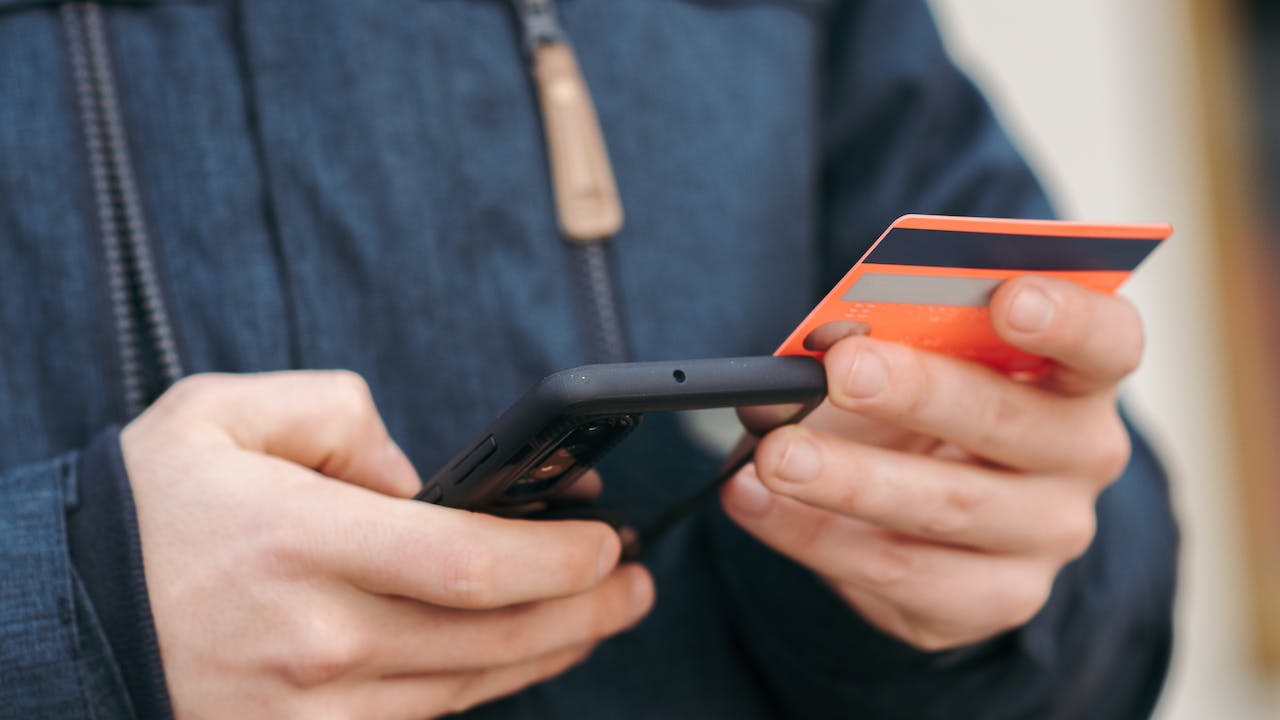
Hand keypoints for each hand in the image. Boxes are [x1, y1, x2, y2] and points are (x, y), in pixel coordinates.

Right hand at [123, 372, 652, 718]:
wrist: (62, 617)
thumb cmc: (149, 510)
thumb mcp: (222, 413)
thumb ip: (336, 415)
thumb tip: (415, 479)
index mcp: (300, 542)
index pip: (466, 562)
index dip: (556, 558)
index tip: (608, 539)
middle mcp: (314, 636)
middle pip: (489, 639)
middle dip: (585, 611)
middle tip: (638, 586)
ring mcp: (310, 706)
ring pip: (466, 689)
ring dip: (550, 653)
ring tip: (603, 616)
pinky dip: (483, 689)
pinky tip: (518, 658)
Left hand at [722, 276, 1139, 650]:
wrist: (920, 505)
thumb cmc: (917, 406)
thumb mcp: (901, 360)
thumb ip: (869, 342)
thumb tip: (799, 358)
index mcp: (1078, 376)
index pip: (1105, 342)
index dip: (1065, 318)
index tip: (1007, 297)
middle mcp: (1082, 458)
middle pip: (1009, 423)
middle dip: (918, 393)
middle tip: (842, 369)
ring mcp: (1045, 537)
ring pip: (947, 508)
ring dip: (850, 479)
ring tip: (774, 454)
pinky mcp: (992, 600)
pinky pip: (899, 576)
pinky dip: (814, 536)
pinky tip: (753, 503)